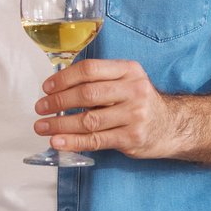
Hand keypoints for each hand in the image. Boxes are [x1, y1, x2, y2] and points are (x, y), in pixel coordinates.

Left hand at [34, 59, 181, 157]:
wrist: (170, 125)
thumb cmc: (139, 102)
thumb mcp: (126, 81)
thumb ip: (99, 79)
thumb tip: (58, 87)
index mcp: (129, 70)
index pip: (90, 69)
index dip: (64, 78)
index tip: (47, 88)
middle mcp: (134, 90)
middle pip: (87, 94)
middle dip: (58, 101)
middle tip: (41, 108)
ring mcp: (134, 115)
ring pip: (89, 120)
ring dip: (60, 124)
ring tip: (42, 126)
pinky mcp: (131, 137)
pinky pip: (96, 140)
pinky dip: (73, 141)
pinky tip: (57, 141)